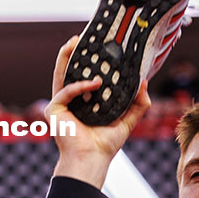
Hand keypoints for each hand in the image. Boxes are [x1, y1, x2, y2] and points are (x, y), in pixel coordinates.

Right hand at [47, 36, 150, 188]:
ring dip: (65, 59)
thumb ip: (138, 103)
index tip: (97, 48)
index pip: (83, 77)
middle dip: (72, 54)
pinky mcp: (54, 109)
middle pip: (69, 72)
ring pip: (60, 75)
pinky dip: (79, 86)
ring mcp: (60, 104)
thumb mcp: (127, 120)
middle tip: (80, 38)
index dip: (88, 62)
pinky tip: (93, 83)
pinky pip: (65, 91)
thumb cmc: (105, 144)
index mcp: (84, 103)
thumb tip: (144, 82)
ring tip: (73, 44)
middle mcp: (70, 101)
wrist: (91, 159)